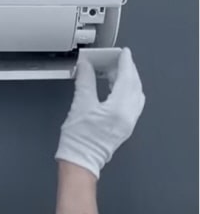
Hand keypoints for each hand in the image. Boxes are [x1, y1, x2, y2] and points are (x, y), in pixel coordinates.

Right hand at [55, 48, 144, 178]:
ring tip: (114, 72)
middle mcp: (129, 114)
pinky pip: (131, 103)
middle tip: (117, 60)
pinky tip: (115, 89)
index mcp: (120, 108)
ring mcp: (128, 122)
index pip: (127, 78)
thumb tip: (87, 67)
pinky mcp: (124, 127)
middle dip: (127, 70)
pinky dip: (126, 92)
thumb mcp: (79, 104)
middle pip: (134, 86)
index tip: (124, 53)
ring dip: (127, 81)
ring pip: (135, 94)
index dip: (125, 63)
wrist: (80, 161)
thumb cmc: (78, 139)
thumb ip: (85, 82)